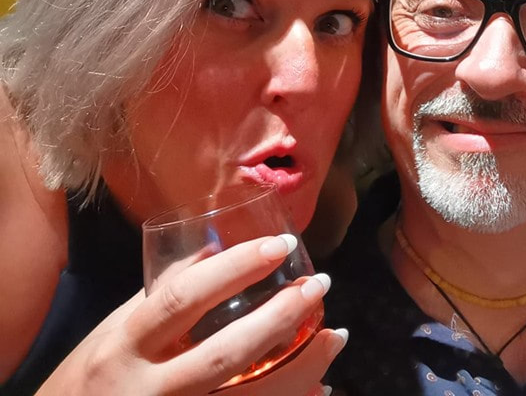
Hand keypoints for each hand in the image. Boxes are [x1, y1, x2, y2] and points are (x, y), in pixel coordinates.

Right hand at [36, 235, 346, 395]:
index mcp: (125, 346)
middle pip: (224, 354)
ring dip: (301, 369)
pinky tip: (318, 386)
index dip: (234, 269)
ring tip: (335, 336)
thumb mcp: (114, 330)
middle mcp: (148, 388)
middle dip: (281, 318)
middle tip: (320, 285)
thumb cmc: (92, 377)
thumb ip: (162, 292)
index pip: (182, 299)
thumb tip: (212, 242)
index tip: (281, 245)